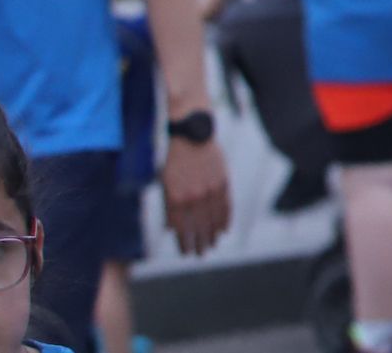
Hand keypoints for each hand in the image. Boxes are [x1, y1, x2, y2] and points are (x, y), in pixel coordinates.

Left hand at [161, 136, 230, 254]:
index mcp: (176, 198)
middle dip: (200, 243)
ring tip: (213, 245)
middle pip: (199, 227)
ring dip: (213, 234)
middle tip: (201, 254)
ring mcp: (210, 189)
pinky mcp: (222, 182)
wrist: (192, 137)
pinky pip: (225, 206)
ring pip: (213, 219)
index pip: (182, 229)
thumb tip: (172, 230)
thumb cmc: (175, 162)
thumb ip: (169, 208)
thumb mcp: (165, 184)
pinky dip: (225, 219)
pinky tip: (224, 230)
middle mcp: (193, 196)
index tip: (187, 253)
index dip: (185, 243)